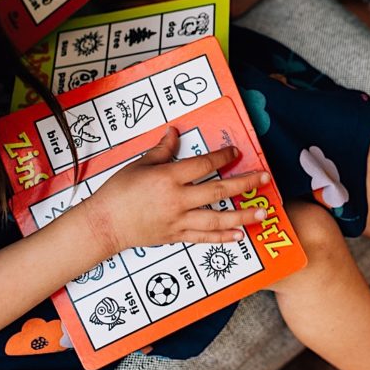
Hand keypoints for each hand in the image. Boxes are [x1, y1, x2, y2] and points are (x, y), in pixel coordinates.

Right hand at [82, 128, 269, 254]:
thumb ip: (162, 150)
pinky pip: (203, 238)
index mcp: (168, 178)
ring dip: (242, 216)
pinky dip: (222, 238)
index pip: (203, 165)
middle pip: (218, 192)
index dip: (222, 157)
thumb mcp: (139, 165)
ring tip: (262, 213)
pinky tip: (240, 235)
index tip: (236, 152)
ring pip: (216, 219)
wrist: (103, 224)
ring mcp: (178, 221)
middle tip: (265, 179)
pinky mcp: (176, 236)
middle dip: (245, 184)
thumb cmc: (118, 192)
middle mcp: (177, 200)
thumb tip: (175, 132)